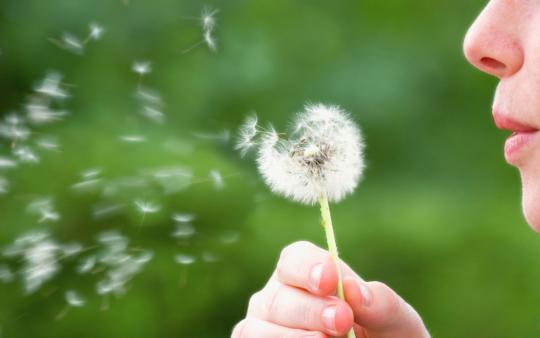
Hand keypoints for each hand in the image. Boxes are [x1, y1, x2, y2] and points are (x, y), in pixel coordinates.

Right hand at [232, 241, 429, 337]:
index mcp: (308, 275)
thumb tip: (355, 290)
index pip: (295, 258)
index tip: (331, 280)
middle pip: (278, 295)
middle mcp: (278, 298)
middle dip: (310, 309)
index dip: (309, 266)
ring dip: (289, 336)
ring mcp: (263, 327)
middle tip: (342, 320)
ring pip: (258, 327)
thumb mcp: (397, 323)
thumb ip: (383, 305)